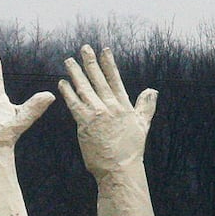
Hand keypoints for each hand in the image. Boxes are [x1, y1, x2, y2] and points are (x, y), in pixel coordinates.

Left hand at [58, 45, 156, 177]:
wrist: (119, 168)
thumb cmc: (130, 150)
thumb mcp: (142, 125)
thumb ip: (146, 106)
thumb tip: (152, 90)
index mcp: (124, 105)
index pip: (115, 79)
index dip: (109, 63)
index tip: (104, 50)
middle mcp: (111, 106)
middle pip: (99, 79)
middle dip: (91, 62)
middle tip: (84, 47)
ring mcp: (98, 114)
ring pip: (85, 89)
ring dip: (76, 73)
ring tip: (69, 61)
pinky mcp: (85, 124)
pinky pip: (74, 104)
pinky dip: (68, 92)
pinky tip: (62, 83)